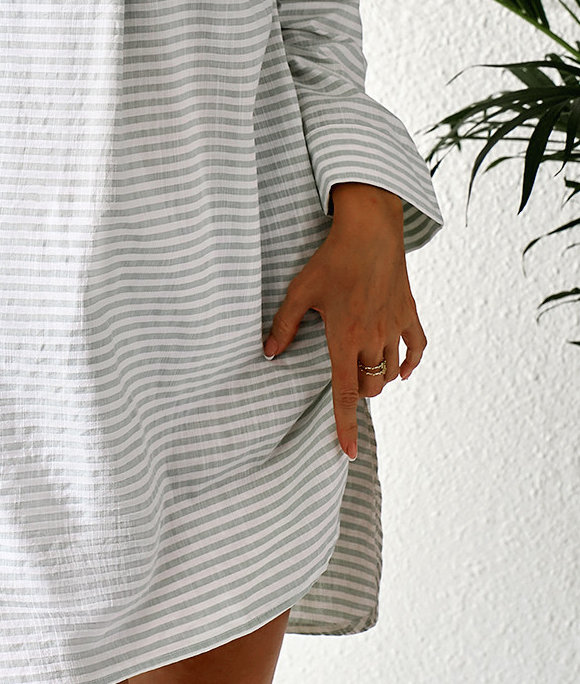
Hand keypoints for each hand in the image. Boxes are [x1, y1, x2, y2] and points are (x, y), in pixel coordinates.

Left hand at [262, 183, 426, 460]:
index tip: (346, 453)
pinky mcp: (409, 314)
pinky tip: (401, 370)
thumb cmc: (331, 259)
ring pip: (391, 374)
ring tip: (363, 369)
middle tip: (343, 379)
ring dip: (378, 380)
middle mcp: (373, 338)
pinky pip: (416, 350)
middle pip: (370, 388)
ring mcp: (395, 327)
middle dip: (357, 393)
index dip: (345, 426)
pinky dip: (409, 365)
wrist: (370, 230)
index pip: (345, 394)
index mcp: (344, 338)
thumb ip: (284, 325)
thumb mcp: (299, 291)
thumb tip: (268, 354)